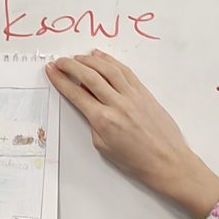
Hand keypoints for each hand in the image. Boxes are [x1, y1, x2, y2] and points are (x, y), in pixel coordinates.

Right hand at [44, 52, 218, 218]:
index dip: (61, 80)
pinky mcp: (144, 92)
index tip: (51, 71)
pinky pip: (124, 71)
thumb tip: (89, 106)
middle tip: (59, 61)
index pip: (76, 94)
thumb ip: (93, 124)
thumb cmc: (137, 161)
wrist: (167, 161)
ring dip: (89, 60)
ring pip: (107, 69)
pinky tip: (100, 57)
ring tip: (77, 57)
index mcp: (104, 120)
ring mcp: (132, 95)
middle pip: (89, 76)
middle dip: (70, 65)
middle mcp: (117, 104)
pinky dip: (110, 61)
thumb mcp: (104, 148)